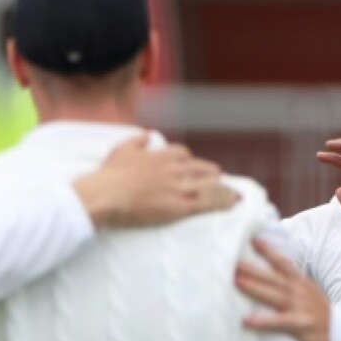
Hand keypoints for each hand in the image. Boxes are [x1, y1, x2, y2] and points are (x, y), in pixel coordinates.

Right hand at [74, 133, 238, 227]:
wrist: (106, 195)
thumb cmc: (109, 175)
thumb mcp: (122, 150)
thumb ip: (137, 141)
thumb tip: (147, 134)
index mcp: (161, 155)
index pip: (184, 154)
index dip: (191, 162)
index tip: (193, 167)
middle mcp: (175, 169)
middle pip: (203, 168)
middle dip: (211, 174)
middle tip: (218, 181)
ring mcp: (180, 187)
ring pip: (211, 184)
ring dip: (222, 189)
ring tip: (233, 195)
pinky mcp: (181, 206)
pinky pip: (209, 202)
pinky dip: (223, 202)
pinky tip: (233, 204)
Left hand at [237, 236, 330, 340]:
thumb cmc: (321, 314)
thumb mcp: (310, 292)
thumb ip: (293, 283)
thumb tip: (271, 276)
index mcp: (301, 283)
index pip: (283, 263)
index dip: (268, 251)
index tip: (252, 240)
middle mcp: (299, 292)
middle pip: (273, 277)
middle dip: (252, 269)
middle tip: (231, 261)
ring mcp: (299, 307)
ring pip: (273, 295)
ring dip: (254, 288)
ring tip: (236, 281)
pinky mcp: (299, 325)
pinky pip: (277, 323)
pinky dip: (261, 322)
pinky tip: (246, 321)